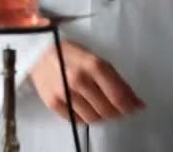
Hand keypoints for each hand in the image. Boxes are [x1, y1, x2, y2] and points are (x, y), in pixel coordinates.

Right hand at [30, 40, 144, 123]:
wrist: (36, 52)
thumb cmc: (69, 53)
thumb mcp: (95, 58)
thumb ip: (115, 79)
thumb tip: (136, 101)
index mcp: (93, 65)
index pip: (118, 96)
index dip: (130, 106)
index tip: (136, 108)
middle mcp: (79, 80)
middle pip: (107, 110)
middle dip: (118, 112)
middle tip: (119, 109)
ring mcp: (65, 93)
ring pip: (93, 118)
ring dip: (103, 117)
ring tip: (102, 108)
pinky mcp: (53, 103)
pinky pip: (77, 120)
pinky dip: (86, 117)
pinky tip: (87, 108)